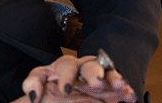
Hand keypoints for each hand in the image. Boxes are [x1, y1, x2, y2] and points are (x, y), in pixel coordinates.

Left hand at [19, 51, 136, 102]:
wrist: (68, 95)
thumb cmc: (52, 93)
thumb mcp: (41, 92)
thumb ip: (33, 88)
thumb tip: (31, 95)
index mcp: (58, 70)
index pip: (58, 69)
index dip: (63, 77)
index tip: (65, 90)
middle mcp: (77, 70)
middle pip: (86, 65)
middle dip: (91, 71)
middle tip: (97, 82)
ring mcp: (94, 77)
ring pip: (103, 71)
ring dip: (111, 77)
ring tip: (120, 83)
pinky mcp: (108, 89)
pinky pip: (117, 85)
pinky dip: (124, 89)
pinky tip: (130, 95)